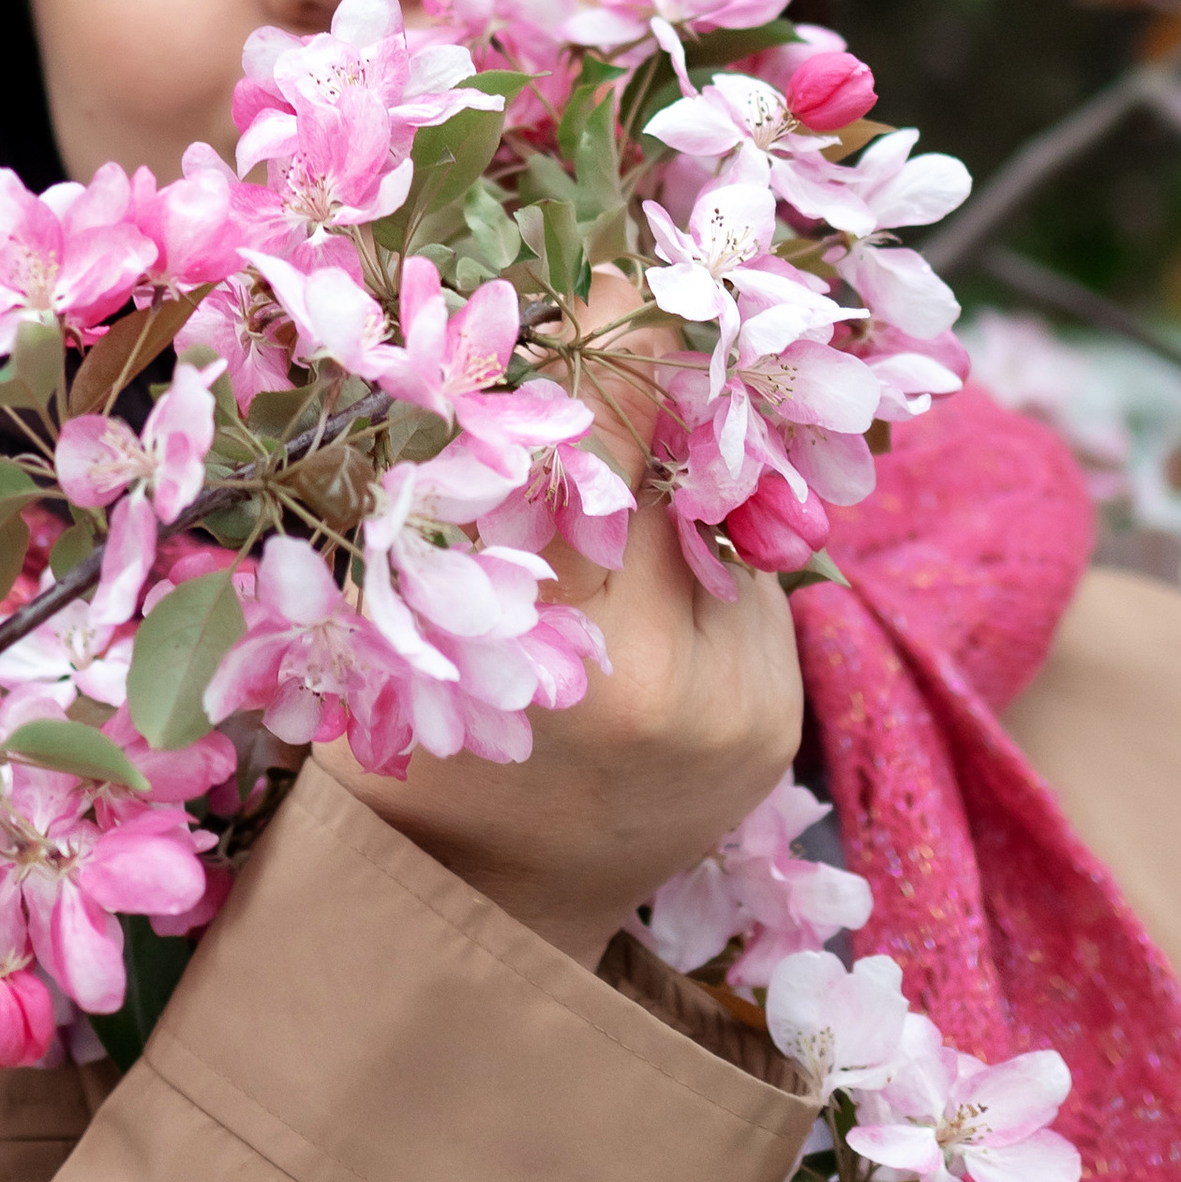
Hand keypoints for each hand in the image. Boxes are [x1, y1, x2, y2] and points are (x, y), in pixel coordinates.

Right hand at [315, 275, 802, 967]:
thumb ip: (490, 466)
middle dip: (650, 401)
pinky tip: (644, 620)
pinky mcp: (773, 724)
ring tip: (603, 549)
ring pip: (720, 520)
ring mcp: (733, 707)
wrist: (478, 904)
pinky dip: (700, 578)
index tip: (608, 276)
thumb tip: (585, 297)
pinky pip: (748, 591)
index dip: (612, 331)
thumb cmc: (409, 723)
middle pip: (678, 458)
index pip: (603, 426)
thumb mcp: (407, 593)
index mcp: (528, 630)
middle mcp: (654, 673)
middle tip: (619, 347)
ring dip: (674, 498)